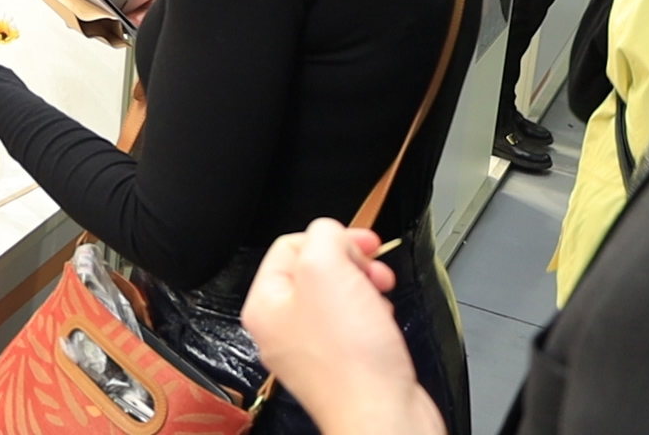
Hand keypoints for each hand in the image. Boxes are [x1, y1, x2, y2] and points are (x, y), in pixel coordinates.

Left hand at [242, 219, 444, 434]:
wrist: (383, 415)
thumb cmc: (352, 360)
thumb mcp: (328, 270)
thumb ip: (323, 237)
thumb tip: (329, 232)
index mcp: (264, 304)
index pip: (289, 246)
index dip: (330, 239)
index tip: (359, 244)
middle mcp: (282, 328)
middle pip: (316, 270)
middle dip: (351, 264)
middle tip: (372, 271)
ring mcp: (311, 349)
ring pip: (338, 296)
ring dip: (365, 288)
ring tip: (381, 296)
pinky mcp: (341, 365)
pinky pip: (354, 324)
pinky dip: (373, 316)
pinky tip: (383, 322)